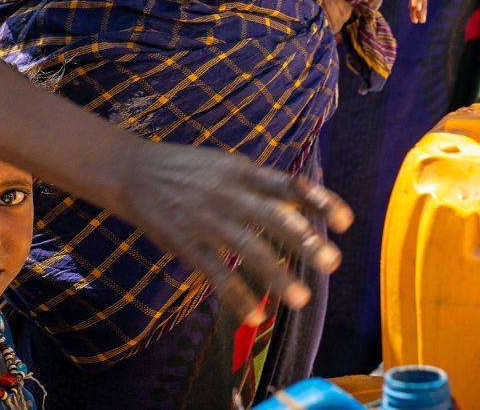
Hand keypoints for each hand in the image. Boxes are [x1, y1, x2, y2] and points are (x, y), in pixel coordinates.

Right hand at [109, 139, 352, 323]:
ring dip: (277, 275)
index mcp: (243, 172)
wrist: (133, 171)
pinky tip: (255, 314)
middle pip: (275, 218)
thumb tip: (300, 207)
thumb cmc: (186, 169)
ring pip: (249, 249)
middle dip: (305, 242)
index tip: (346, 221)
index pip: (289, 184)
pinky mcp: (187, 242)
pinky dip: (236, 295)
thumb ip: (260, 186)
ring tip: (300, 298)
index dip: (319, 201)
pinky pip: (216, 272)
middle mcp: (230, 194)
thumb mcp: (226, 165)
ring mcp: (208, 219)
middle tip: (332, 263)